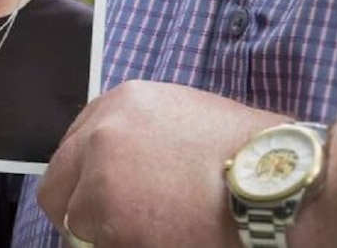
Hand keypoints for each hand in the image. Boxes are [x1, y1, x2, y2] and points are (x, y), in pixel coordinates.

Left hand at [38, 80, 288, 247]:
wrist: (279, 183)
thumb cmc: (249, 155)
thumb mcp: (184, 118)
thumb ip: (139, 136)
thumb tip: (123, 167)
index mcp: (121, 102)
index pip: (72, 147)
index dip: (84, 178)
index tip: (97, 197)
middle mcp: (101, 133)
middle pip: (56, 185)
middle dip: (77, 211)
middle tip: (104, 230)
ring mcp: (100, 175)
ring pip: (75, 221)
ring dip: (103, 234)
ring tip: (148, 234)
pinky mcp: (108, 216)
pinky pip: (96, 245)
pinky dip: (120, 247)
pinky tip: (158, 241)